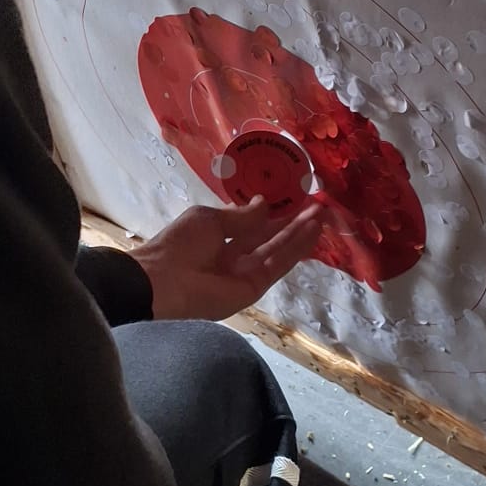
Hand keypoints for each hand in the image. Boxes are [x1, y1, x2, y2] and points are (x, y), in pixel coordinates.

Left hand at [134, 198, 325, 321]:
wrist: (163, 282)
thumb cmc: (180, 244)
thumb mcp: (209, 219)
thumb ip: (241, 216)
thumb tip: (264, 203)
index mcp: (218, 237)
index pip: (252, 224)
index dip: (273, 212)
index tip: (294, 198)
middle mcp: (234, 255)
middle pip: (269, 237)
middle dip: (292, 221)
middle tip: (317, 205)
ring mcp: (246, 273)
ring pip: (278, 250)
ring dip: (300, 233)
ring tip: (322, 214)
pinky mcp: (254, 287)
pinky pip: (278, 265)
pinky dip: (296, 249)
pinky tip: (312, 232)